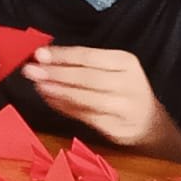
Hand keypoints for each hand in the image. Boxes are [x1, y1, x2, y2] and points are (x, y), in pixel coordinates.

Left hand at [21, 46, 180, 157]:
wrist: (150, 123)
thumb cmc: (125, 91)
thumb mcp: (114, 70)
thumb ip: (84, 64)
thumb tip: (46, 59)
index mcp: (126, 63)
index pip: (88, 56)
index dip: (62, 55)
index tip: (39, 54)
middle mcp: (127, 83)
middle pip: (85, 76)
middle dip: (55, 73)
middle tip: (31, 71)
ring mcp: (122, 107)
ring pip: (83, 97)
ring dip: (57, 91)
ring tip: (38, 86)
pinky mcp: (114, 127)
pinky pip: (83, 115)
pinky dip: (63, 107)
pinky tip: (50, 100)